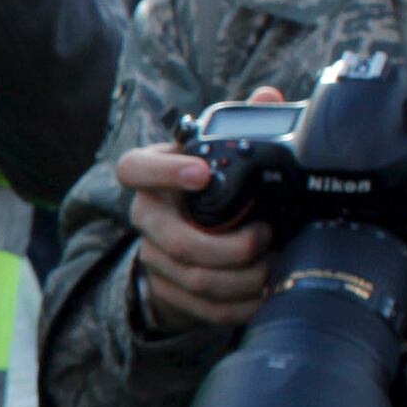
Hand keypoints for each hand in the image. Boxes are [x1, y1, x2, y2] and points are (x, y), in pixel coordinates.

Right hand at [114, 88, 287, 328]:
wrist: (189, 241)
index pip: (133, 169)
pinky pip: (200, 308)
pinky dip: (237, 306)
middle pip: (173, 240)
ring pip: (192, 278)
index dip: (163, 172)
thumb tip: (268, 98)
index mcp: (153, 178)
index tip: (202, 173)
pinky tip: (263, 295)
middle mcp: (146, 218)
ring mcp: (153, 257)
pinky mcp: (169, 291)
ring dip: (239, 278)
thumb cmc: (209, 187)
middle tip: (264, 235)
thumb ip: (242, 123)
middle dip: (226, 246)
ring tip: (272, 266)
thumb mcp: (220, 152)